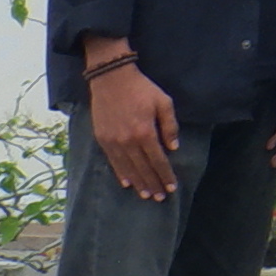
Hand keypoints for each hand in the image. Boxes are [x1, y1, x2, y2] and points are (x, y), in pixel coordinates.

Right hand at [81, 45, 175, 197]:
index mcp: (146, 132)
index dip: (165, 175)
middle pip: (143, 168)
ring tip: (145, 194)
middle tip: (160, 197)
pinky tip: (127, 183)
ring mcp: (114, 141)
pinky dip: (121, 173)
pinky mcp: (102, 139)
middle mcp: (129, 141)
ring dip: (138, 183)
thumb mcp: (164, 102)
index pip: (158, 161)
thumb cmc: (141, 88)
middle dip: (153, 184)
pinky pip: (113, 161)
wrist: (111, 78)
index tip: (171, 187)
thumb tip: (173, 148)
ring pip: (128, 168)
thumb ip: (170, 126)